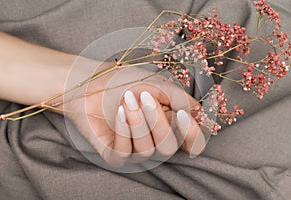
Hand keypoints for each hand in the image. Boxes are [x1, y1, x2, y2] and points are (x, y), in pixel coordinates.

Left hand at [66, 60, 205, 166]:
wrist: (92, 80)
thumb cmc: (124, 81)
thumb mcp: (157, 84)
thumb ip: (180, 98)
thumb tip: (200, 114)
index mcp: (168, 125)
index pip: (190, 142)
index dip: (191, 133)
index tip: (182, 114)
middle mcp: (153, 141)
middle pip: (168, 148)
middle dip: (158, 122)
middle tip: (146, 97)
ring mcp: (134, 149)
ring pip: (147, 150)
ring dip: (138, 121)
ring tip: (128, 99)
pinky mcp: (113, 154)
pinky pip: (124, 153)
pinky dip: (123, 130)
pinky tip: (119, 111)